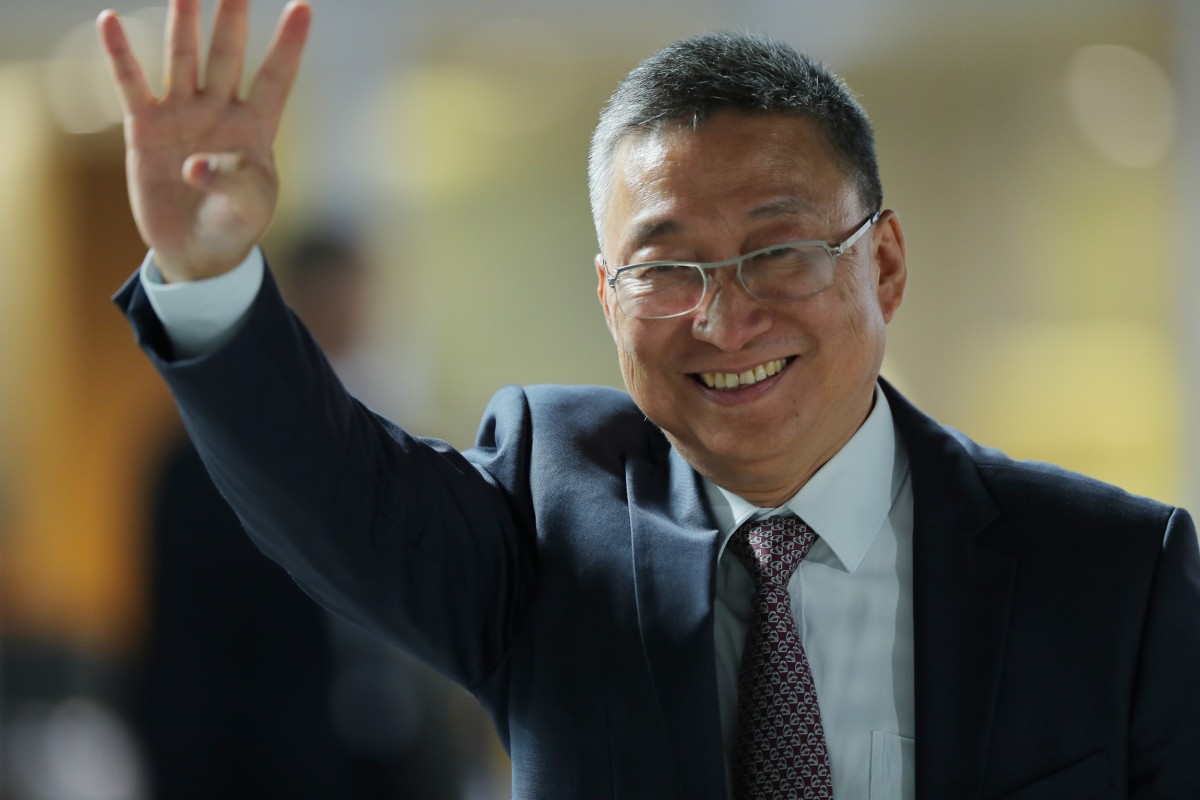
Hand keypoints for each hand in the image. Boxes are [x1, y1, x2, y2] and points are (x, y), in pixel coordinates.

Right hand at [98, 0, 310, 281]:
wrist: (196, 251)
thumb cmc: (234, 226)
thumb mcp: (249, 209)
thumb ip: (232, 184)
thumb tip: (194, 165)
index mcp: (256, 128)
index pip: (275, 78)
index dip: (288, 45)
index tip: (303, 7)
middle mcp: (219, 111)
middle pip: (228, 54)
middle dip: (231, 16)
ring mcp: (181, 115)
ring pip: (184, 59)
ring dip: (183, 24)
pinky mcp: (145, 128)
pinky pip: (132, 85)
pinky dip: (121, 56)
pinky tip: (111, 23)